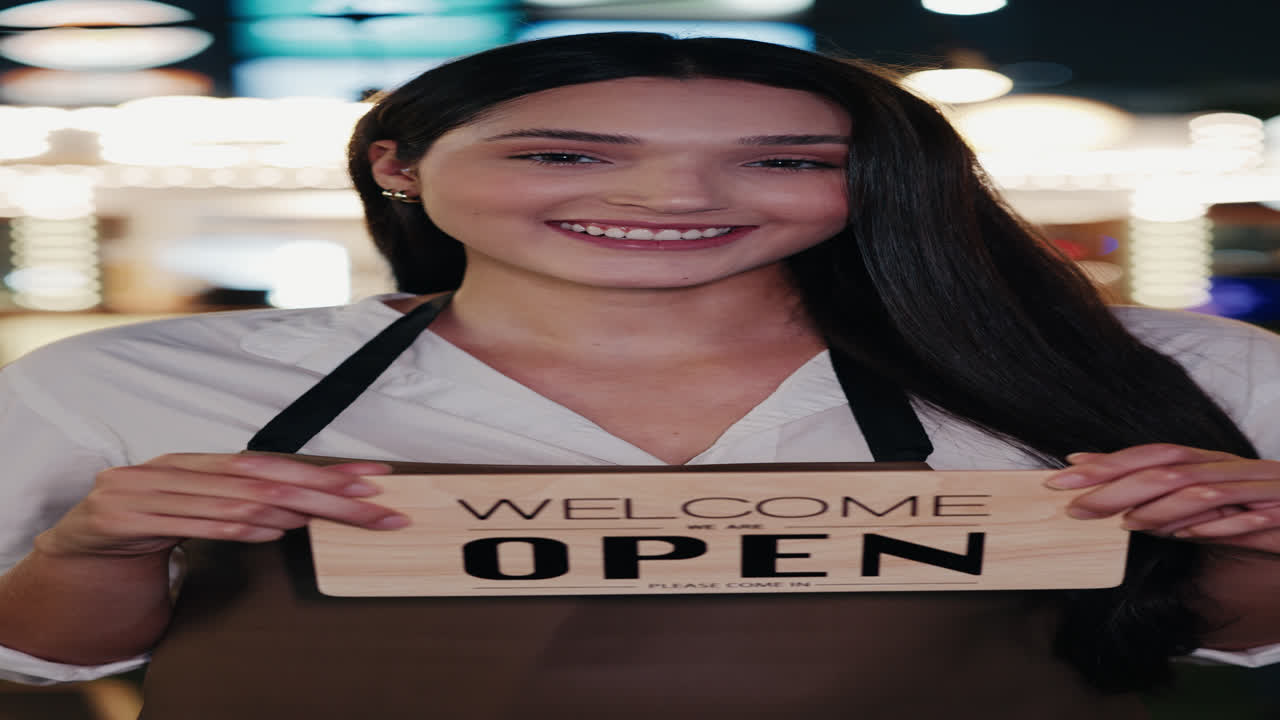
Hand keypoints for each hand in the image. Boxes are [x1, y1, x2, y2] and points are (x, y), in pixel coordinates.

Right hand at [37, 453, 408, 558]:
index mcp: (199, 461)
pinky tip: (272, 530)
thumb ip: (241, 499)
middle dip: (326, 491)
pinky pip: (195, 524)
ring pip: (234, 500)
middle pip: (265, 479)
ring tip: (330, 516)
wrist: (81, 539)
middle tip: (373, 503)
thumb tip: (306, 505)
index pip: (275, 463)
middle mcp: (179, 468)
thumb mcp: (195, 501)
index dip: (326, 471)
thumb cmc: (149, 517)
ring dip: (288, 509)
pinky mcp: (129, 518)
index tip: (374, 479)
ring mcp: (152, 491)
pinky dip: (237, 528)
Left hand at [1044, 444, 1279, 553]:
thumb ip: (1168, 506)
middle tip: (1077, 504)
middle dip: (1118, 484)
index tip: (1064, 474)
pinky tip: (1192, 535)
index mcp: (1208, 463)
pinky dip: (1220, 524)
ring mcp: (1258, 486)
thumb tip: (1118, 510)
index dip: (1108, 463)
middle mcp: (1229, 468)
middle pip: (1166, 469)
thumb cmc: (1265, 514)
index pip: (1150, 456)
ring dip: (1162, 507)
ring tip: (1128, 523)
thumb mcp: (1210, 509)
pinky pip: (1250, 515)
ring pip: (1203, 490)